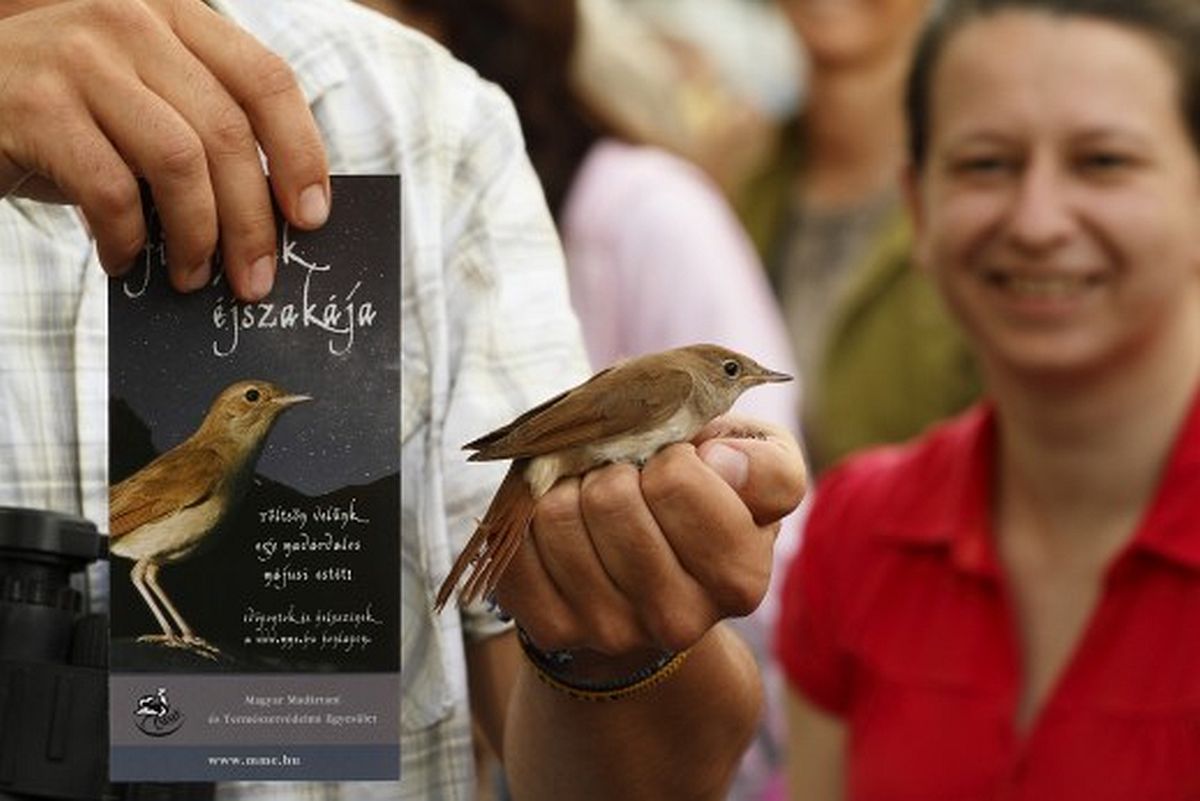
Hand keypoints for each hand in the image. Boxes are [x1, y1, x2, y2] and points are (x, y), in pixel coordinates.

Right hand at [0, 0, 329, 299]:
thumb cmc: (64, 119)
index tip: (313, 217)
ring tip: (194, 277)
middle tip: (256, 281)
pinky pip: (110, 189)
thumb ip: (201, 134)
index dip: (301, 152)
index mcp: (175, 16)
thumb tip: (275, 219)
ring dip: (198, 236)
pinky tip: (124, 259)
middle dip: (253, 222)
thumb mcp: (141, 106)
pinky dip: (127, 239)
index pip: (266, 78)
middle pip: (229, 133)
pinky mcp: (35, 104)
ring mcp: (79, 57)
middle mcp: (131, 22)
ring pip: (179, 161)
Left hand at [495, 415, 806, 659]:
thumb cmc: (710, 507)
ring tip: (595, 500)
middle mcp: (680, 619)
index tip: (679, 466)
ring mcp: (612, 631)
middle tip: (630, 479)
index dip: (672, 454)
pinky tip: (563, 528)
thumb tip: (720, 461)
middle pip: (610, 495)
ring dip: (569, 486)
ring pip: (557, 515)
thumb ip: (768, 465)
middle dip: (615, 465)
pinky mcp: (554, 630)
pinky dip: (531, 518)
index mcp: (740, 578)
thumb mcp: (761, 478)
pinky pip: (517, 545)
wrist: (651, 581)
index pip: (675, 478)